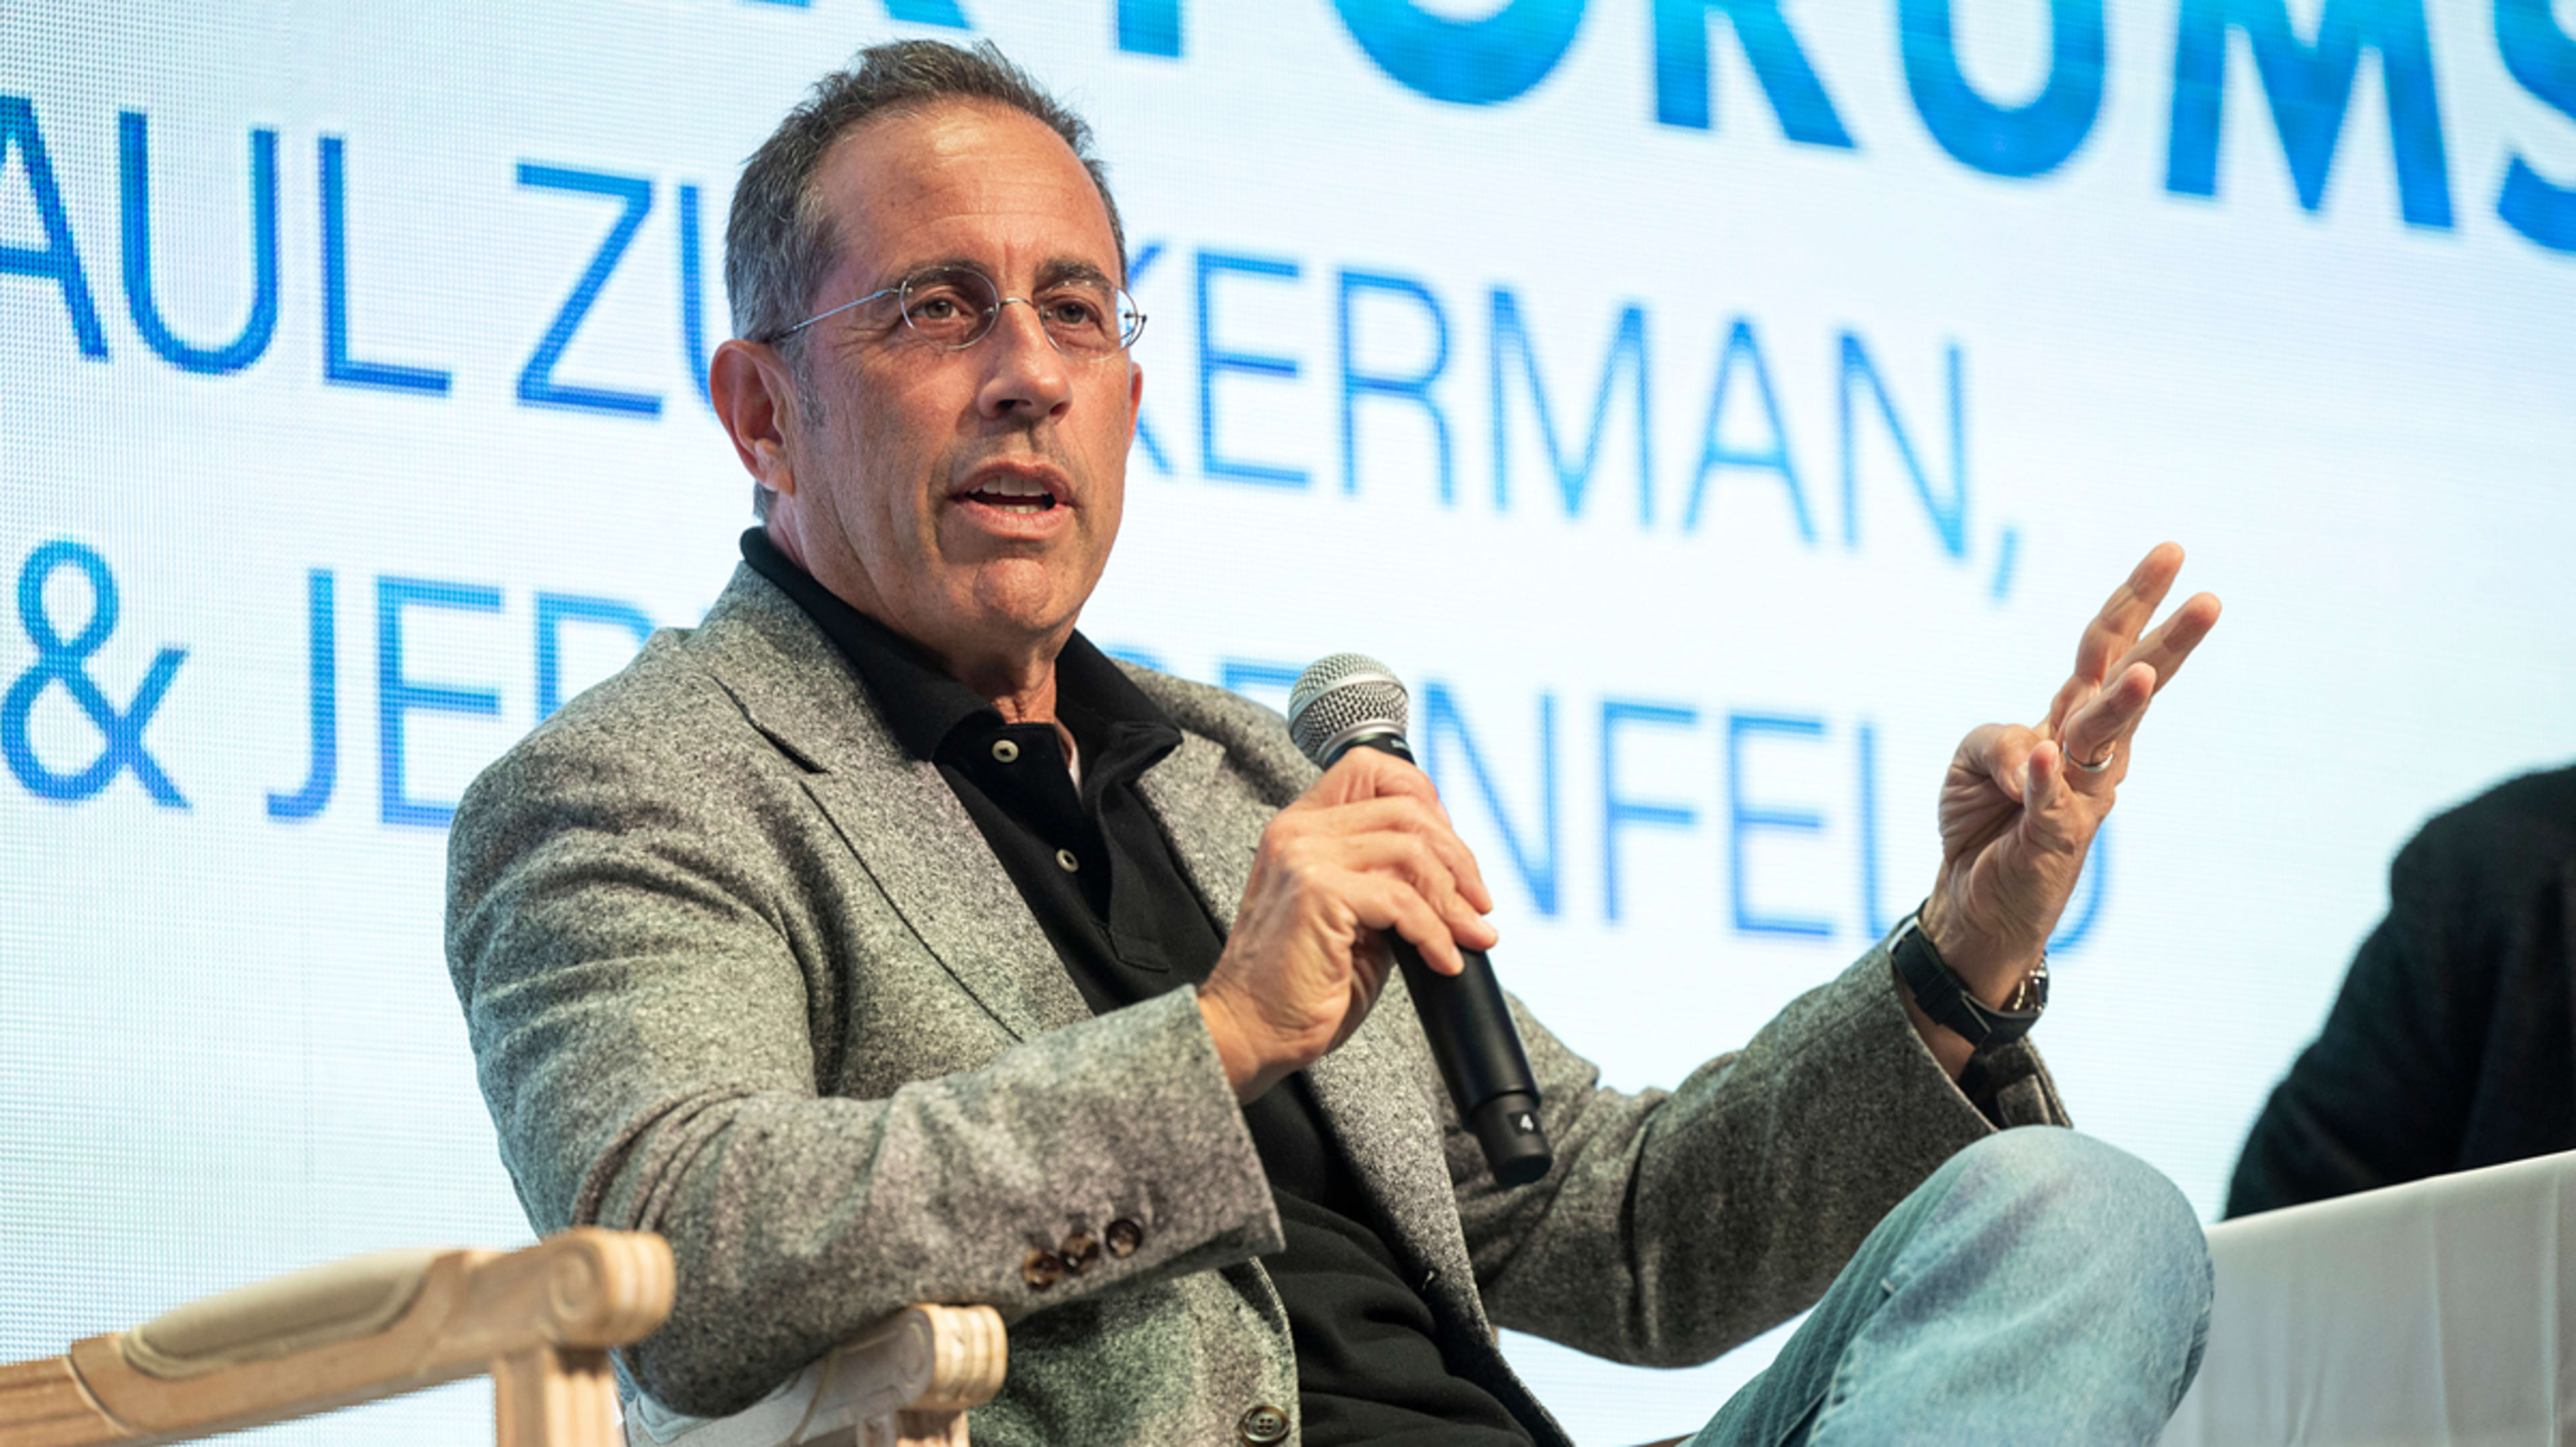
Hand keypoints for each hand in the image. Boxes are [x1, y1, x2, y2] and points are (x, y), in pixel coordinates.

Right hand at [1199, 748, 1497, 1101]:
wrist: (1251, 1031)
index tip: (1452, 854)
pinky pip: (1402, 899)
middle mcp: (1298, 831)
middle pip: (1405, 808)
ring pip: (1411, 850)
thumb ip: (1389, 882)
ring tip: (1468, 937)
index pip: (1370, 769)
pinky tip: (1442, 960)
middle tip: (1477, 907)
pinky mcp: (1317, 891)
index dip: (1425, 799)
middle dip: (1457, 859)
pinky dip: (1435, 933)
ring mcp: (1304, 856)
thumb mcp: (1355, 919)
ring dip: (1453, 899)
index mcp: (1301, 827)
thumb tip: (1451, 876)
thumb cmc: (1299, 986)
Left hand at [1917, 543, 2221, 1015]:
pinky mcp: (2053, 839)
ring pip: (2103, 738)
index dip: (2136, 600)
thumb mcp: (1970, 761)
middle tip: (2211, 598)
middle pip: (2128, 682)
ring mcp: (2078, 794)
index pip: (2107, 649)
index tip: (2174, 551)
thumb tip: (2036, 754)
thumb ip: (1994, 739)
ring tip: (2144, 672)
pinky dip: (2041, 779)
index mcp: (2071, 718)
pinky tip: (2043, 757)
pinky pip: (2048, 803)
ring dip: (2121, 703)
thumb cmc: (1983, 822)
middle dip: (2169, 640)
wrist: (1974, 902)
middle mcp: (2088, 751)